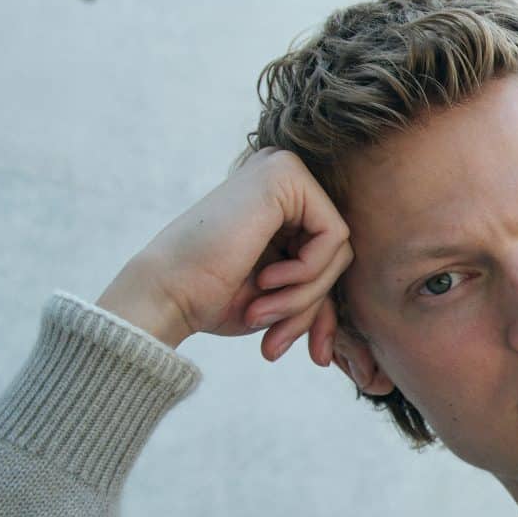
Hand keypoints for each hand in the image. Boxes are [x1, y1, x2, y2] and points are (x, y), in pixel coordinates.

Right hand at [96, 147, 352, 364]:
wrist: (166, 294)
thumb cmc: (212, 297)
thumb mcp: (283, 299)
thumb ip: (322, 291)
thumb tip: (351, 329)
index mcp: (279, 200)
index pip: (329, 256)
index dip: (319, 307)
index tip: (302, 349)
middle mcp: (283, 176)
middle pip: (337, 252)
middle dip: (313, 305)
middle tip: (276, 341)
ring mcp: (284, 168)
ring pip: (339, 248)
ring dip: (306, 296)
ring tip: (262, 312)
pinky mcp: (286, 174)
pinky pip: (334, 236)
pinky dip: (308, 272)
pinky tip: (266, 280)